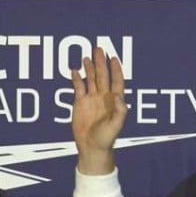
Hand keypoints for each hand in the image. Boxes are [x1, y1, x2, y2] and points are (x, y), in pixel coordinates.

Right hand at [71, 47, 127, 174]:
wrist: (91, 147)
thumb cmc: (106, 138)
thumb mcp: (116, 125)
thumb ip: (120, 111)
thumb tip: (119, 96)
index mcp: (114, 101)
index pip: (116, 81)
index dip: (116, 69)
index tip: (114, 58)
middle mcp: (103, 97)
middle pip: (103, 76)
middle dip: (101, 63)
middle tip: (99, 49)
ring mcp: (92, 99)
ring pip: (91, 79)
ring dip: (90, 68)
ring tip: (87, 57)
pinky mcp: (80, 103)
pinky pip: (78, 87)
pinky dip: (76, 79)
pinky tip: (75, 71)